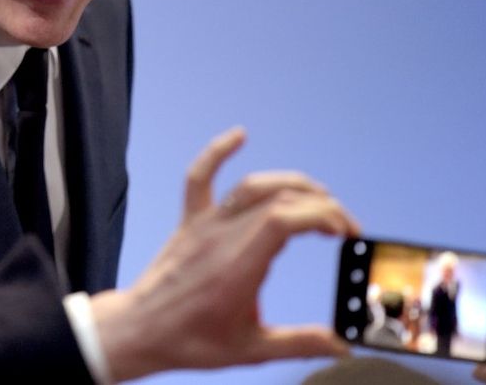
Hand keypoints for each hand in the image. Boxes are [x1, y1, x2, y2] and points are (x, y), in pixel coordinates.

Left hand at [90, 127, 360, 380]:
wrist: (141, 329)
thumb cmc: (189, 340)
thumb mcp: (252, 350)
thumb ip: (300, 343)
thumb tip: (340, 345)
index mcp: (239, 266)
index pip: (285, 220)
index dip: (321, 217)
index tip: (344, 231)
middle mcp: (223, 237)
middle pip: (277, 200)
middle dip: (320, 205)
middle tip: (343, 225)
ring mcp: (205, 225)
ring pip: (250, 187)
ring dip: (290, 184)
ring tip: (319, 196)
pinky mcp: (190, 221)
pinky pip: (199, 178)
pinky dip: (217, 152)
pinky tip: (239, 135)